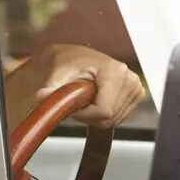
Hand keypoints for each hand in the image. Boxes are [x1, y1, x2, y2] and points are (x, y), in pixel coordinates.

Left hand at [28, 44, 146, 129]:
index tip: (73, 106)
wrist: (74, 59)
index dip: (84, 114)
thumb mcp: (57, 76)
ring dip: (96, 115)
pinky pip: (118, 118)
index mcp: (115, 71)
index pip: (104, 111)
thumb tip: (42, 95)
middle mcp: (129, 78)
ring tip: (87, 98)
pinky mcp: (136, 95)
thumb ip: (51, 88)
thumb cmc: (68, 64)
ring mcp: (135, 87)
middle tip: (78, 100)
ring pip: (114, 120)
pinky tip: (97, 100)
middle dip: (89, 115)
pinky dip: (104, 114)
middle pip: (109, 118)